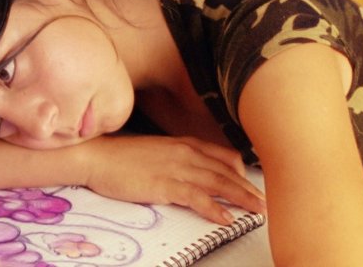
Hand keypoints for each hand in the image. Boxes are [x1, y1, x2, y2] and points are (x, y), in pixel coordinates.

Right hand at [83, 135, 265, 224]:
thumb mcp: (156, 151)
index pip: (224, 156)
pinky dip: (214, 209)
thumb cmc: (122, 156)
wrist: (97, 156)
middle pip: (227, 172)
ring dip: (241, 199)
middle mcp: (185, 153)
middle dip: (249, 189)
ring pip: (218, 183)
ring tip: (257, 212)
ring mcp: (176, 168)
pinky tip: (226, 218)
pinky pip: (197, 198)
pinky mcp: (164, 184)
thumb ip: (178, 158)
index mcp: (184, 144)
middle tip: (266, 204)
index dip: (243, 172)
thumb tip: (191, 171)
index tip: (254, 185)